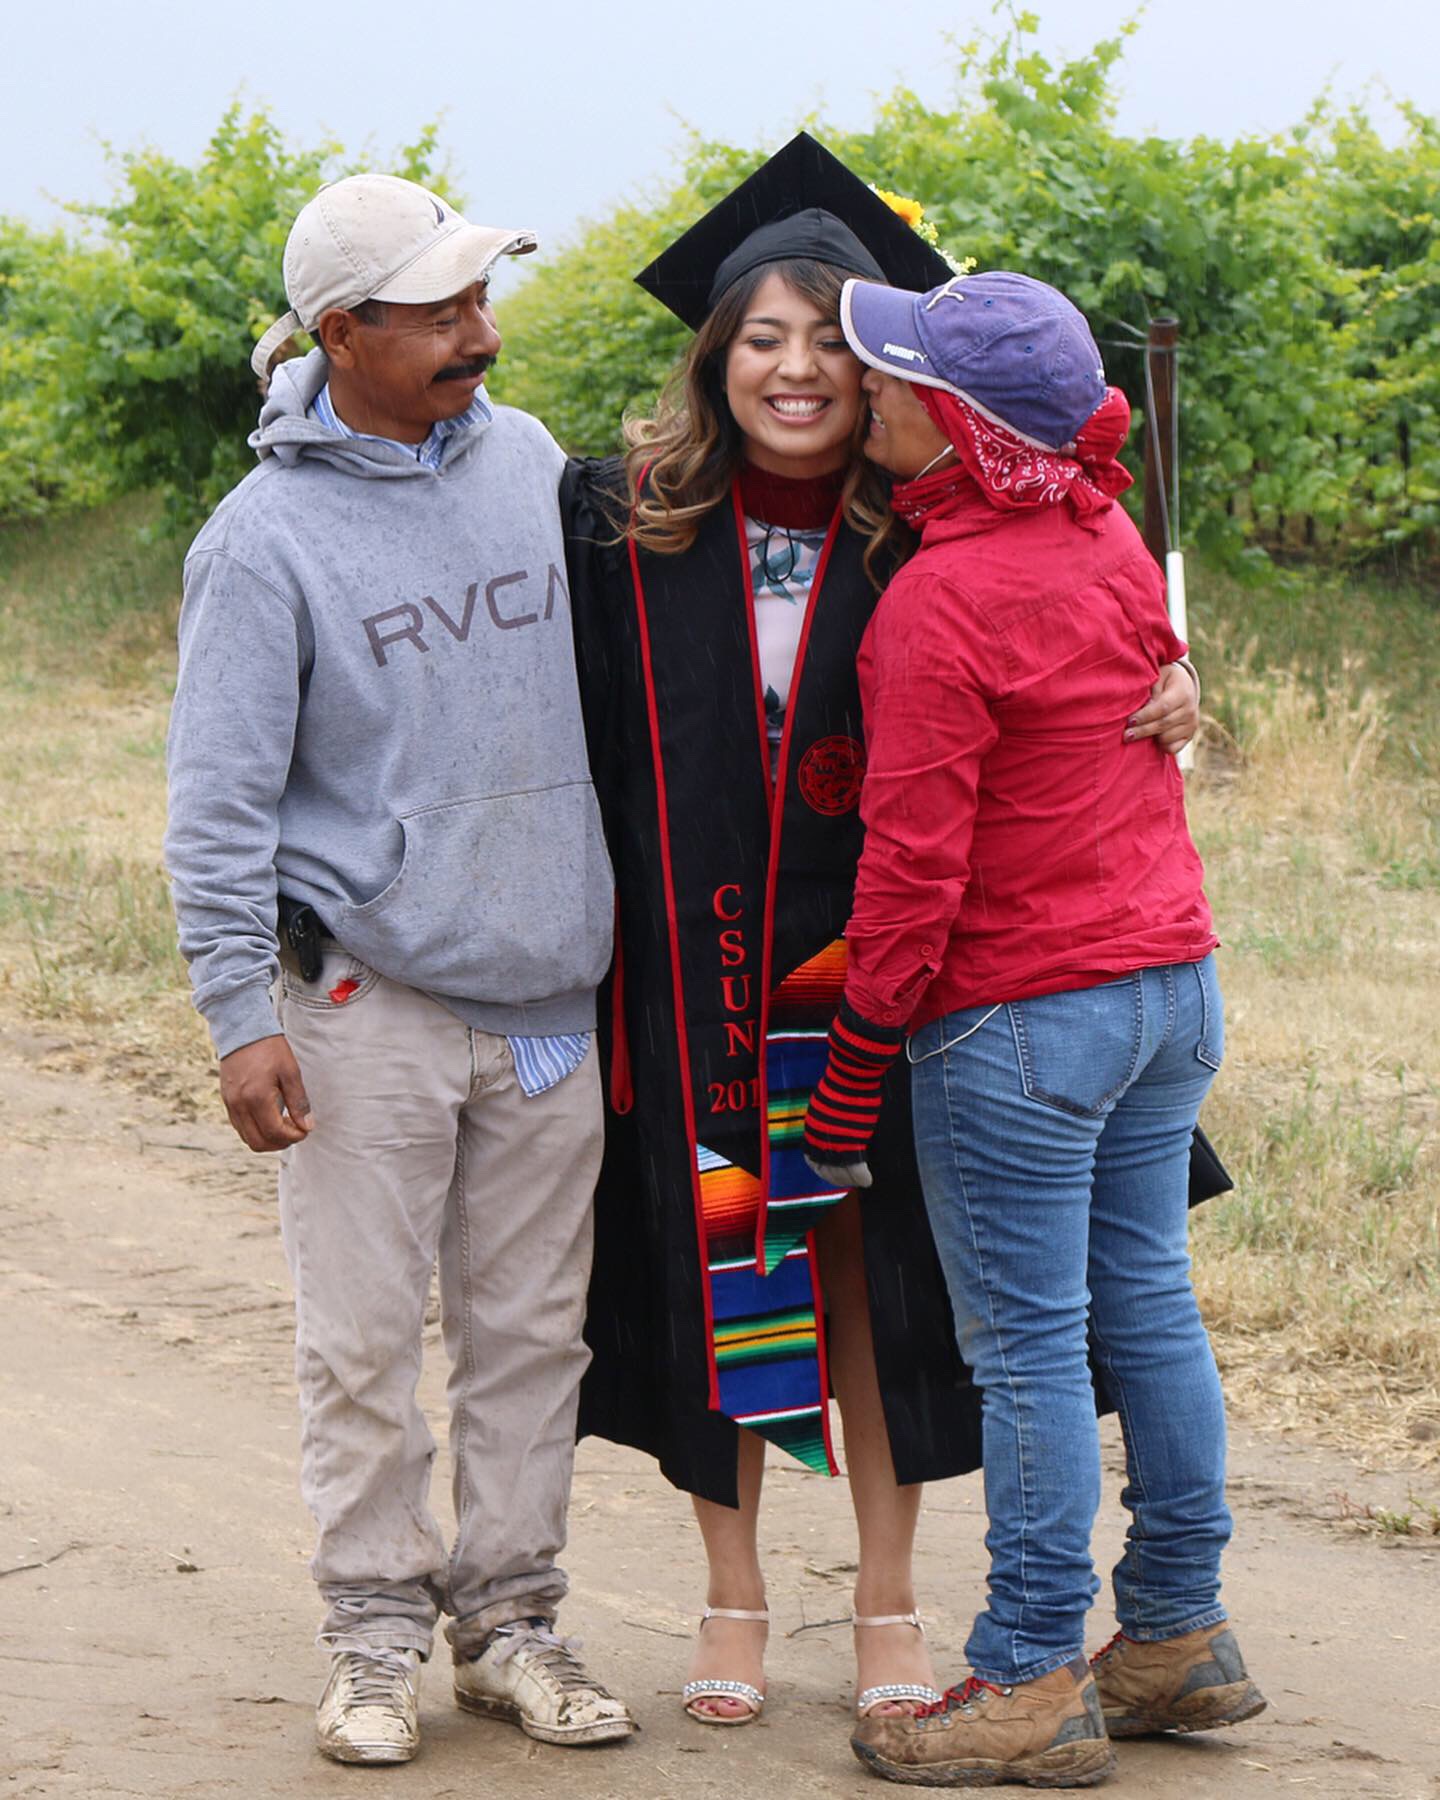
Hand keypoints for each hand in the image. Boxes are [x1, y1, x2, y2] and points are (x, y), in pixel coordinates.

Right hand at [219, 1034, 314, 1152]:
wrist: (242, 1030)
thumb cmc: (269, 1048)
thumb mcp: (290, 1072)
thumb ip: (299, 1102)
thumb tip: (307, 1126)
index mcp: (256, 1098)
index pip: (275, 1133)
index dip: (294, 1137)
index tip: (306, 1129)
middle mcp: (239, 1105)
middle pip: (259, 1143)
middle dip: (281, 1143)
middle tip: (296, 1131)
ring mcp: (230, 1105)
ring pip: (247, 1138)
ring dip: (268, 1139)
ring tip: (285, 1125)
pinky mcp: (226, 1101)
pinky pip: (240, 1127)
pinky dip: (256, 1130)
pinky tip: (270, 1118)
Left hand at [802, 1001, 902, 1188]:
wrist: (851, 1075)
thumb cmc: (843, 1084)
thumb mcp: (826, 1104)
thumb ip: (826, 1120)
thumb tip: (832, 1126)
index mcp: (812, 1129)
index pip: (811, 1160)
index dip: (822, 1169)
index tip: (832, 1172)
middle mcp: (820, 1139)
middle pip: (825, 1170)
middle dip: (836, 1178)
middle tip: (848, 1181)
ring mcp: (836, 1143)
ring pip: (841, 1173)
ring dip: (851, 1180)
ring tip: (861, 1180)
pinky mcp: (853, 1144)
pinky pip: (856, 1170)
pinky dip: (862, 1177)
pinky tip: (868, 1179)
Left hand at [1126, 660, 1199, 755]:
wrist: (1184, 687)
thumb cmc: (1164, 681)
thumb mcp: (1158, 678)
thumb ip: (1151, 691)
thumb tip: (1142, 708)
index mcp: (1183, 693)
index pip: (1163, 708)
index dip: (1145, 716)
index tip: (1130, 721)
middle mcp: (1190, 710)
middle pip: (1163, 725)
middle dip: (1142, 731)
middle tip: (1126, 735)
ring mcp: (1191, 724)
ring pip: (1167, 738)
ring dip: (1150, 738)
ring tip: (1137, 733)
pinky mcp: (1189, 736)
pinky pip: (1173, 748)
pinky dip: (1161, 746)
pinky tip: (1152, 738)